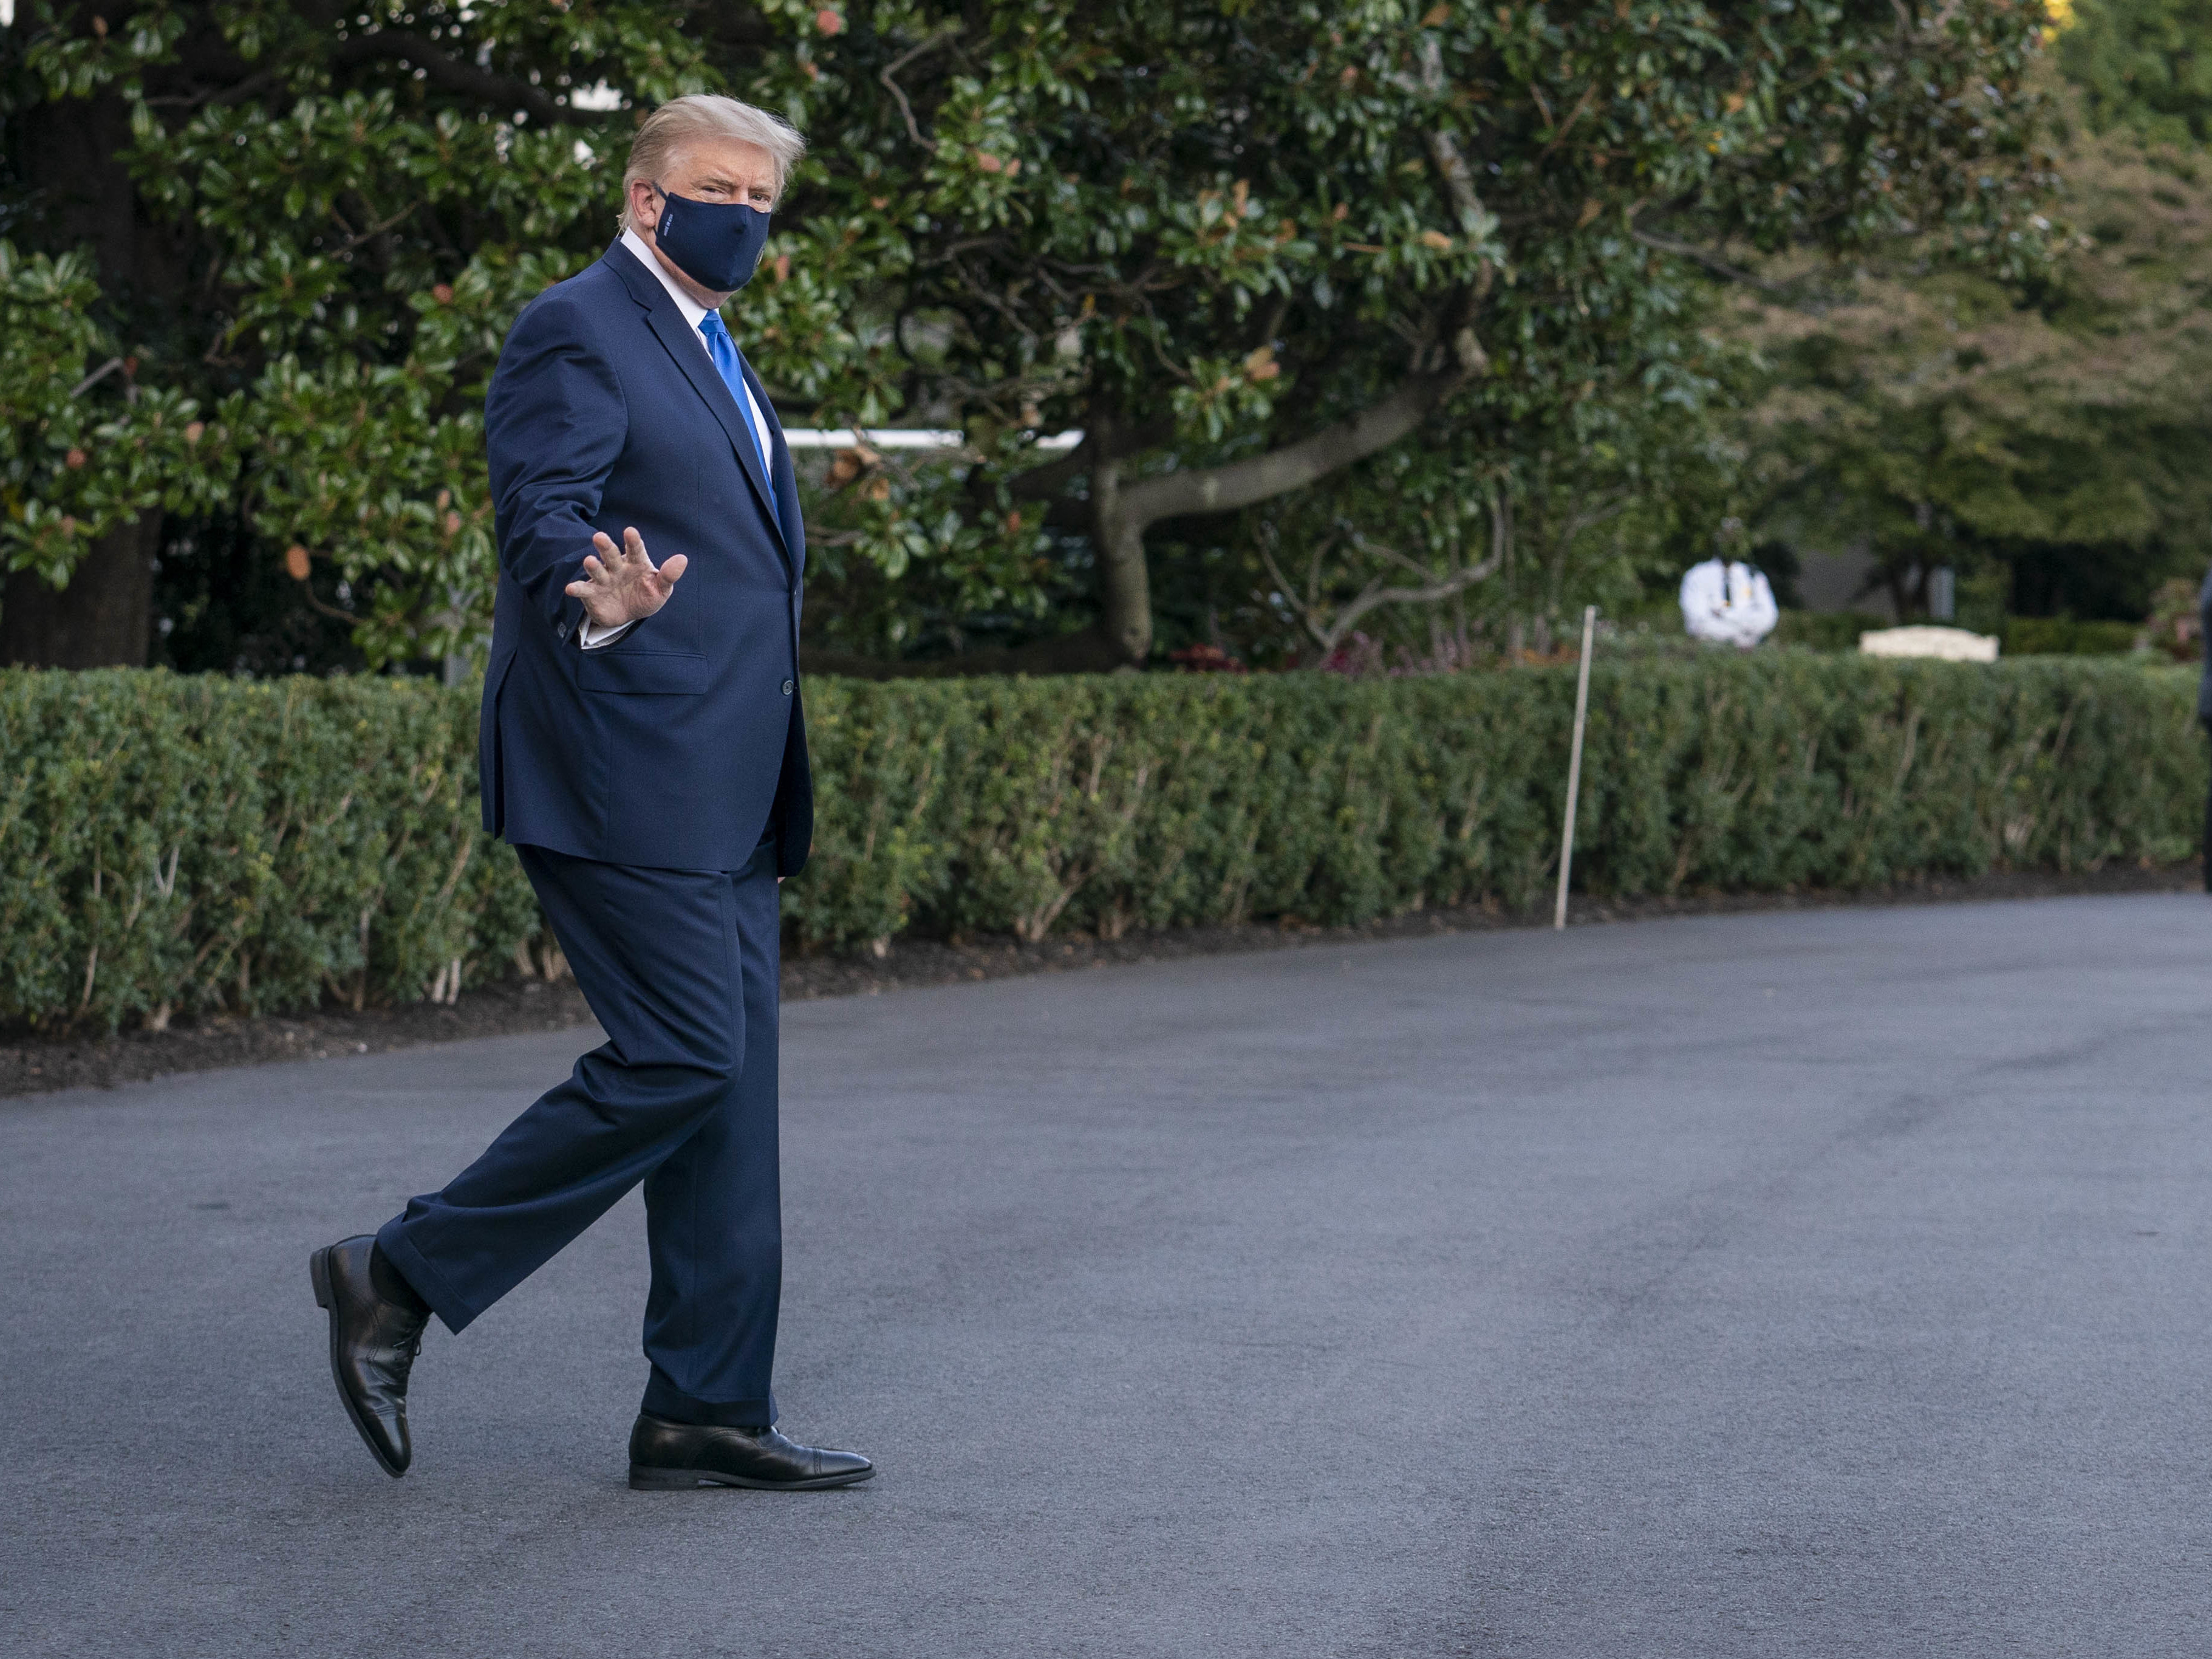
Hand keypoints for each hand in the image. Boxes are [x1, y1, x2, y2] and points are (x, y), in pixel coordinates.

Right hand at [565, 527, 687, 629]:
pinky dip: (577, 588)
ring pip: (597, 570)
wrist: (628, 615)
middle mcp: (617, 567)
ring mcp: (603, 579)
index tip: (630, 531)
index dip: (633, 541)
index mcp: (636, 562)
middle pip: (611, 555)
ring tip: (589, 561)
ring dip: (592, 566)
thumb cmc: (646, 596)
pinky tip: (570, 588)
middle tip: (599, 537)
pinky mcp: (592, 593)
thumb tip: (682, 559)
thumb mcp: (661, 589)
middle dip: (605, 546)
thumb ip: (669, 575)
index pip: (635, 549)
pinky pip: (584, 590)